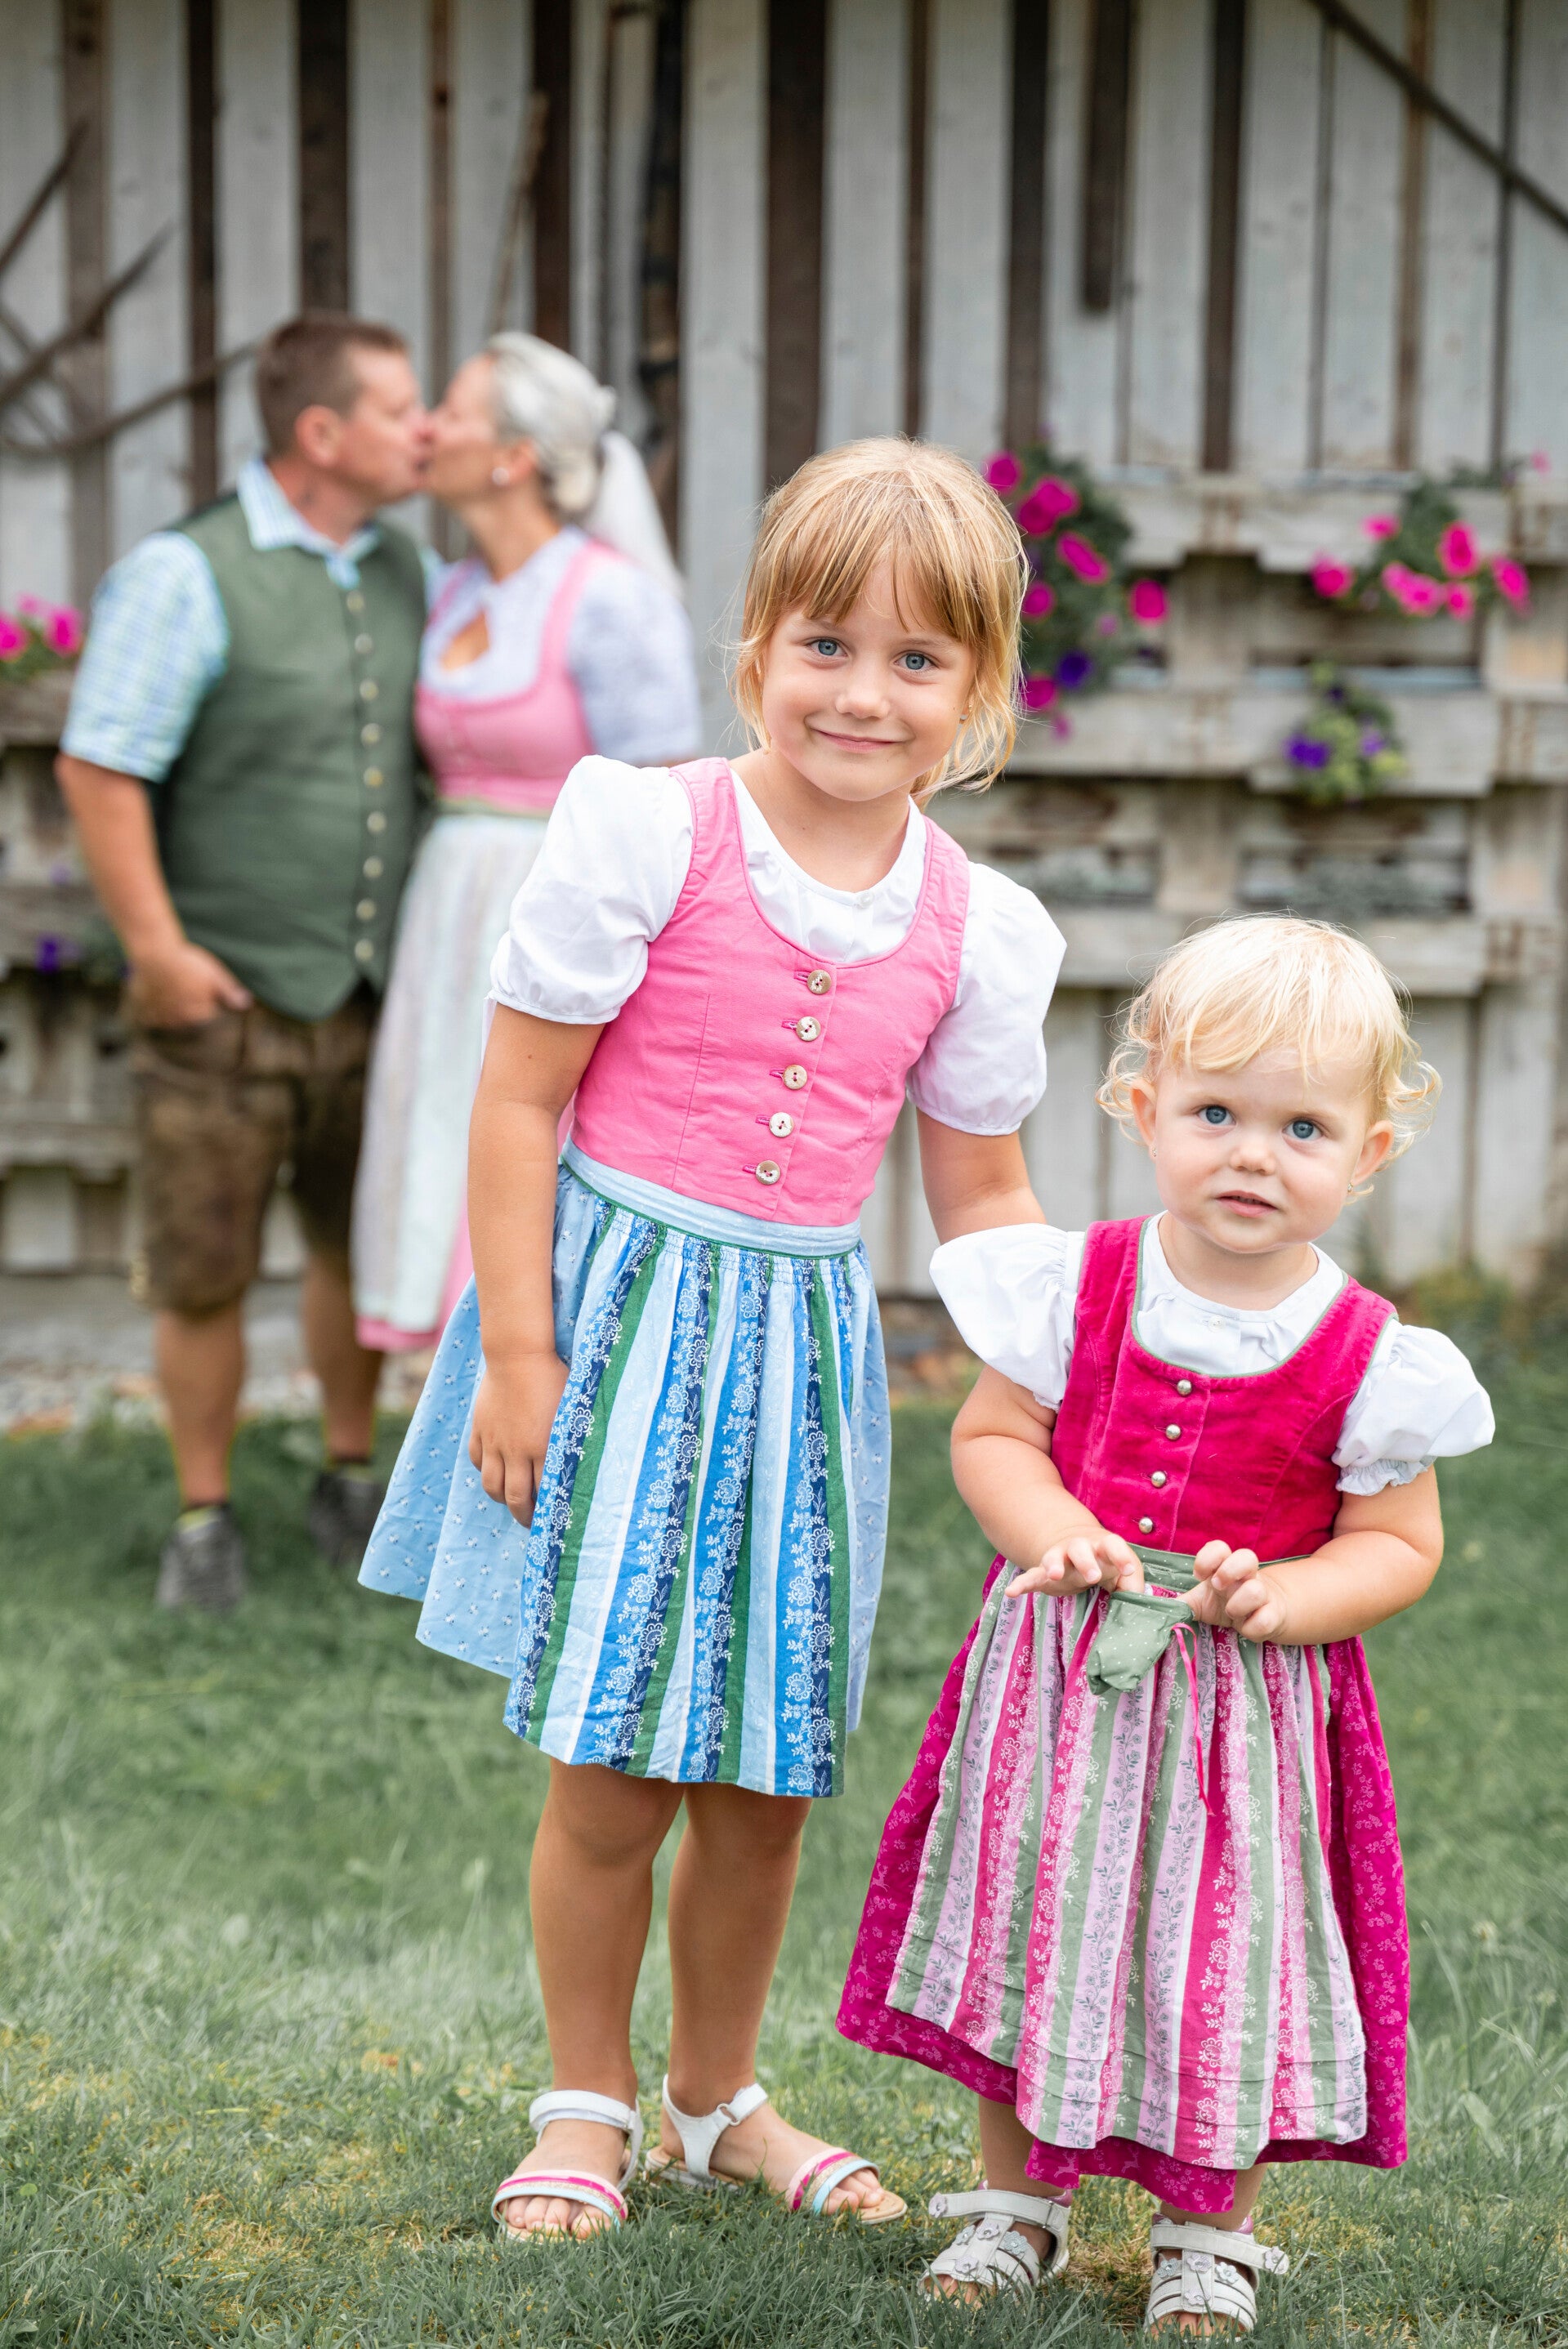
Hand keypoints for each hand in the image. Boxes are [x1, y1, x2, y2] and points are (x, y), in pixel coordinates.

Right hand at [128, 940, 251, 1027]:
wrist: (155, 953)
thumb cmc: (188, 963)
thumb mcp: (215, 975)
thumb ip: (229, 993)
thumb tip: (246, 1004)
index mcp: (197, 1015)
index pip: (207, 1012)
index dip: (206, 994)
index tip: (199, 979)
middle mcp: (178, 1021)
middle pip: (189, 1016)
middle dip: (190, 1001)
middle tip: (184, 979)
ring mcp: (160, 1016)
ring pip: (171, 1016)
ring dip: (173, 1006)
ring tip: (172, 984)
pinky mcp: (145, 1009)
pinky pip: (153, 1016)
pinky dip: (156, 1009)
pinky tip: (159, 993)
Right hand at [468, 1351, 568, 1525]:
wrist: (518, 1354)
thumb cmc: (554, 1377)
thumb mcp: (572, 1409)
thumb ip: (572, 1439)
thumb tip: (584, 1462)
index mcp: (543, 1447)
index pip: (546, 1492)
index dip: (549, 1511)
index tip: (555, 1520)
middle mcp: (516, 1451)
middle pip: (516, 1497)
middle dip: (524, 1516)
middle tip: (531, 1523)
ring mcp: (494, 1441)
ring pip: (491, 1485)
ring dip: (502, 1499)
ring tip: (511, 1501)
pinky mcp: (480, 1430)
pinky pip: (477, 1461)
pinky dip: (486, 1472)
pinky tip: (496, 1471)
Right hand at [1007, 1530, 1142, 1599]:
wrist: (1076, 1545)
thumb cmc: (1107, 1561)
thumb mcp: (1123, 1571)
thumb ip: (1133, 1586)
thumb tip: (1137, 1608)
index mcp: (1103, 1546)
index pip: (1113, 1545)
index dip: (1121, 1556)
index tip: (1128, 1571)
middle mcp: (1080, 1548)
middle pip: (1080, 1548)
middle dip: (1086, 1561)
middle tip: (1093, 1576)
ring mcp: (1059, 1558)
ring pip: (1054, 1556)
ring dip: (1054, 1564)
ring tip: (1054, 1575)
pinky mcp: (1044, 1572)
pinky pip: (1031, 1576)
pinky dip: (1021, 1583)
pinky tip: (1012, 1592)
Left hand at [1187, 1541, 1288, 1640]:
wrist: (1262, 1615)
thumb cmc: (1225, 1603)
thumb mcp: (1201, 1601)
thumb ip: (1182, 1603)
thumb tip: (1160, 1608)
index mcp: (1226, 1567)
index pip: (1220, 1548)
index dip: (1207, 1559)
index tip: (1199, 1576)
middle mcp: (1247, 1576)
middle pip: (1248, 1556)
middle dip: (1228, 1571)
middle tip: (1217, 1587)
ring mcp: (1263, 1595)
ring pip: (1256, 1590)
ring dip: (1238, 1604)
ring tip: (1230, 1612)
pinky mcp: (1274, 1616)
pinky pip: (1266, 1620)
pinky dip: (1251, 1628)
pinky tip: (1244, 1628)